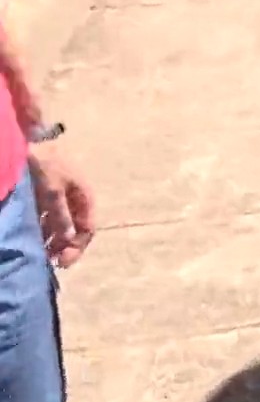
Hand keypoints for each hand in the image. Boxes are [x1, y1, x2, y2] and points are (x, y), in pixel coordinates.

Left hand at [27, 144, 94, 267]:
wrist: (30, 139)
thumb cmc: (45, 163)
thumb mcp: (52, 191)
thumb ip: (60, 215)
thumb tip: (68, 239)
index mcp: (84, 198)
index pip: (87, 230)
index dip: (76, 247)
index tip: (61, 261)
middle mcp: (76, 200)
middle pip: (75, 229)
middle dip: (65, 246)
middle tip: (51, 261)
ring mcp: (61, 197)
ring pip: (61, 225)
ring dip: (53, 239)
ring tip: (40, 251)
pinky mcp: (46, 195)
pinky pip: (48, 217)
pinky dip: (43, 228)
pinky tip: (34, 236)